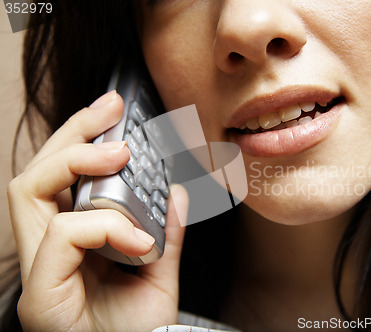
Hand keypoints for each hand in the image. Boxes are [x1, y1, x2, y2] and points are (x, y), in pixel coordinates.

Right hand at [8, 91, 187, 330]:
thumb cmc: (139, 330)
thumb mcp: (159, 273)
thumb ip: (166, 233)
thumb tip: (176, 192)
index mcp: (71, 243)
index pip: (59, 178)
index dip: (80, 138)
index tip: (113, 111)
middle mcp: (47, 251)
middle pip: (37, 172)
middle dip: (72, 132)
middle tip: (110, 110)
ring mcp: (40, 271)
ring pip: (29, 189)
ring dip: (78, 162)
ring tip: (121, 154)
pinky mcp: (41, 295)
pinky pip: (62, 234)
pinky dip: (105, 226)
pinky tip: (138, 241)